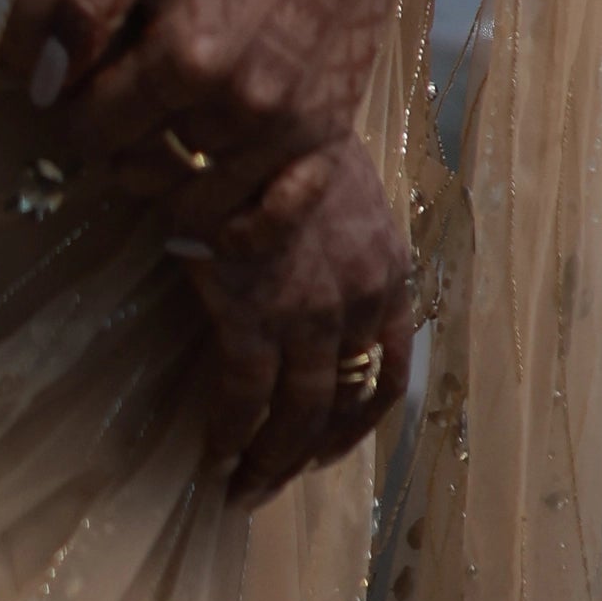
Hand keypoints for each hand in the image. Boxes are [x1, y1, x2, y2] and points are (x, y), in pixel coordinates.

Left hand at [24, 0, 422, 220]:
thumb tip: (47, 85)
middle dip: (119, 150)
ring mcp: (288, 130)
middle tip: (124, 117)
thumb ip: (88, 3)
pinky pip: (278, 220)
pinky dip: (240, 233)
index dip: (73, 117)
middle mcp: (238, 107)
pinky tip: (213, 224)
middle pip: (141, 172)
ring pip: (199, 206)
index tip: (81, 95)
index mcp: (185, 55)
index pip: (94, 131)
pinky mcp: (329, 137)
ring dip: (169, 191)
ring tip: (163, 154)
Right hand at [177, 137, 414, 502]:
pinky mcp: (256, 316)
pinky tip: (212, 453)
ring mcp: (311, 315)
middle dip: (306, 453)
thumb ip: (335, 242)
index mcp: (388, 270)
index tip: (330, 447)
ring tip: (243, 487)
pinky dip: (230, 432)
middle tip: (272, 481)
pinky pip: (245, 396)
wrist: (249, 113)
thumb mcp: (335, 186)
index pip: (389, 368)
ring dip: (270, 461)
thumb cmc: (281, 138)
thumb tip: (307, 277)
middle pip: (343, 404)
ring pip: (298, 414)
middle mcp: (361, 301)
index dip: (360, 420)